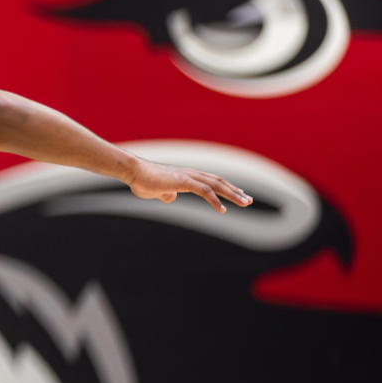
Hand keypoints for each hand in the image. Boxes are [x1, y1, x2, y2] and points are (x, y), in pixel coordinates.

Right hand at [126, 157, 252, 211]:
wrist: (133, 172)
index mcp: (186, 175)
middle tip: (248, 200)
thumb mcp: (156, 191)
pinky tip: (223, 210)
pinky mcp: (183, 181)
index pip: (212, 180)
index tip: (238, 194)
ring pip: (216, 185)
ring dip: (232, 194)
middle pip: (218, 181)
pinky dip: (215, 200)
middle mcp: (191, 173)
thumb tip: (170, 197)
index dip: (226, 187)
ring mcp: (188, 176)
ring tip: (245, 203)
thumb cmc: (142, 181)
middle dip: (235, 191)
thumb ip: (166, 193)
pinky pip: (204, 191)